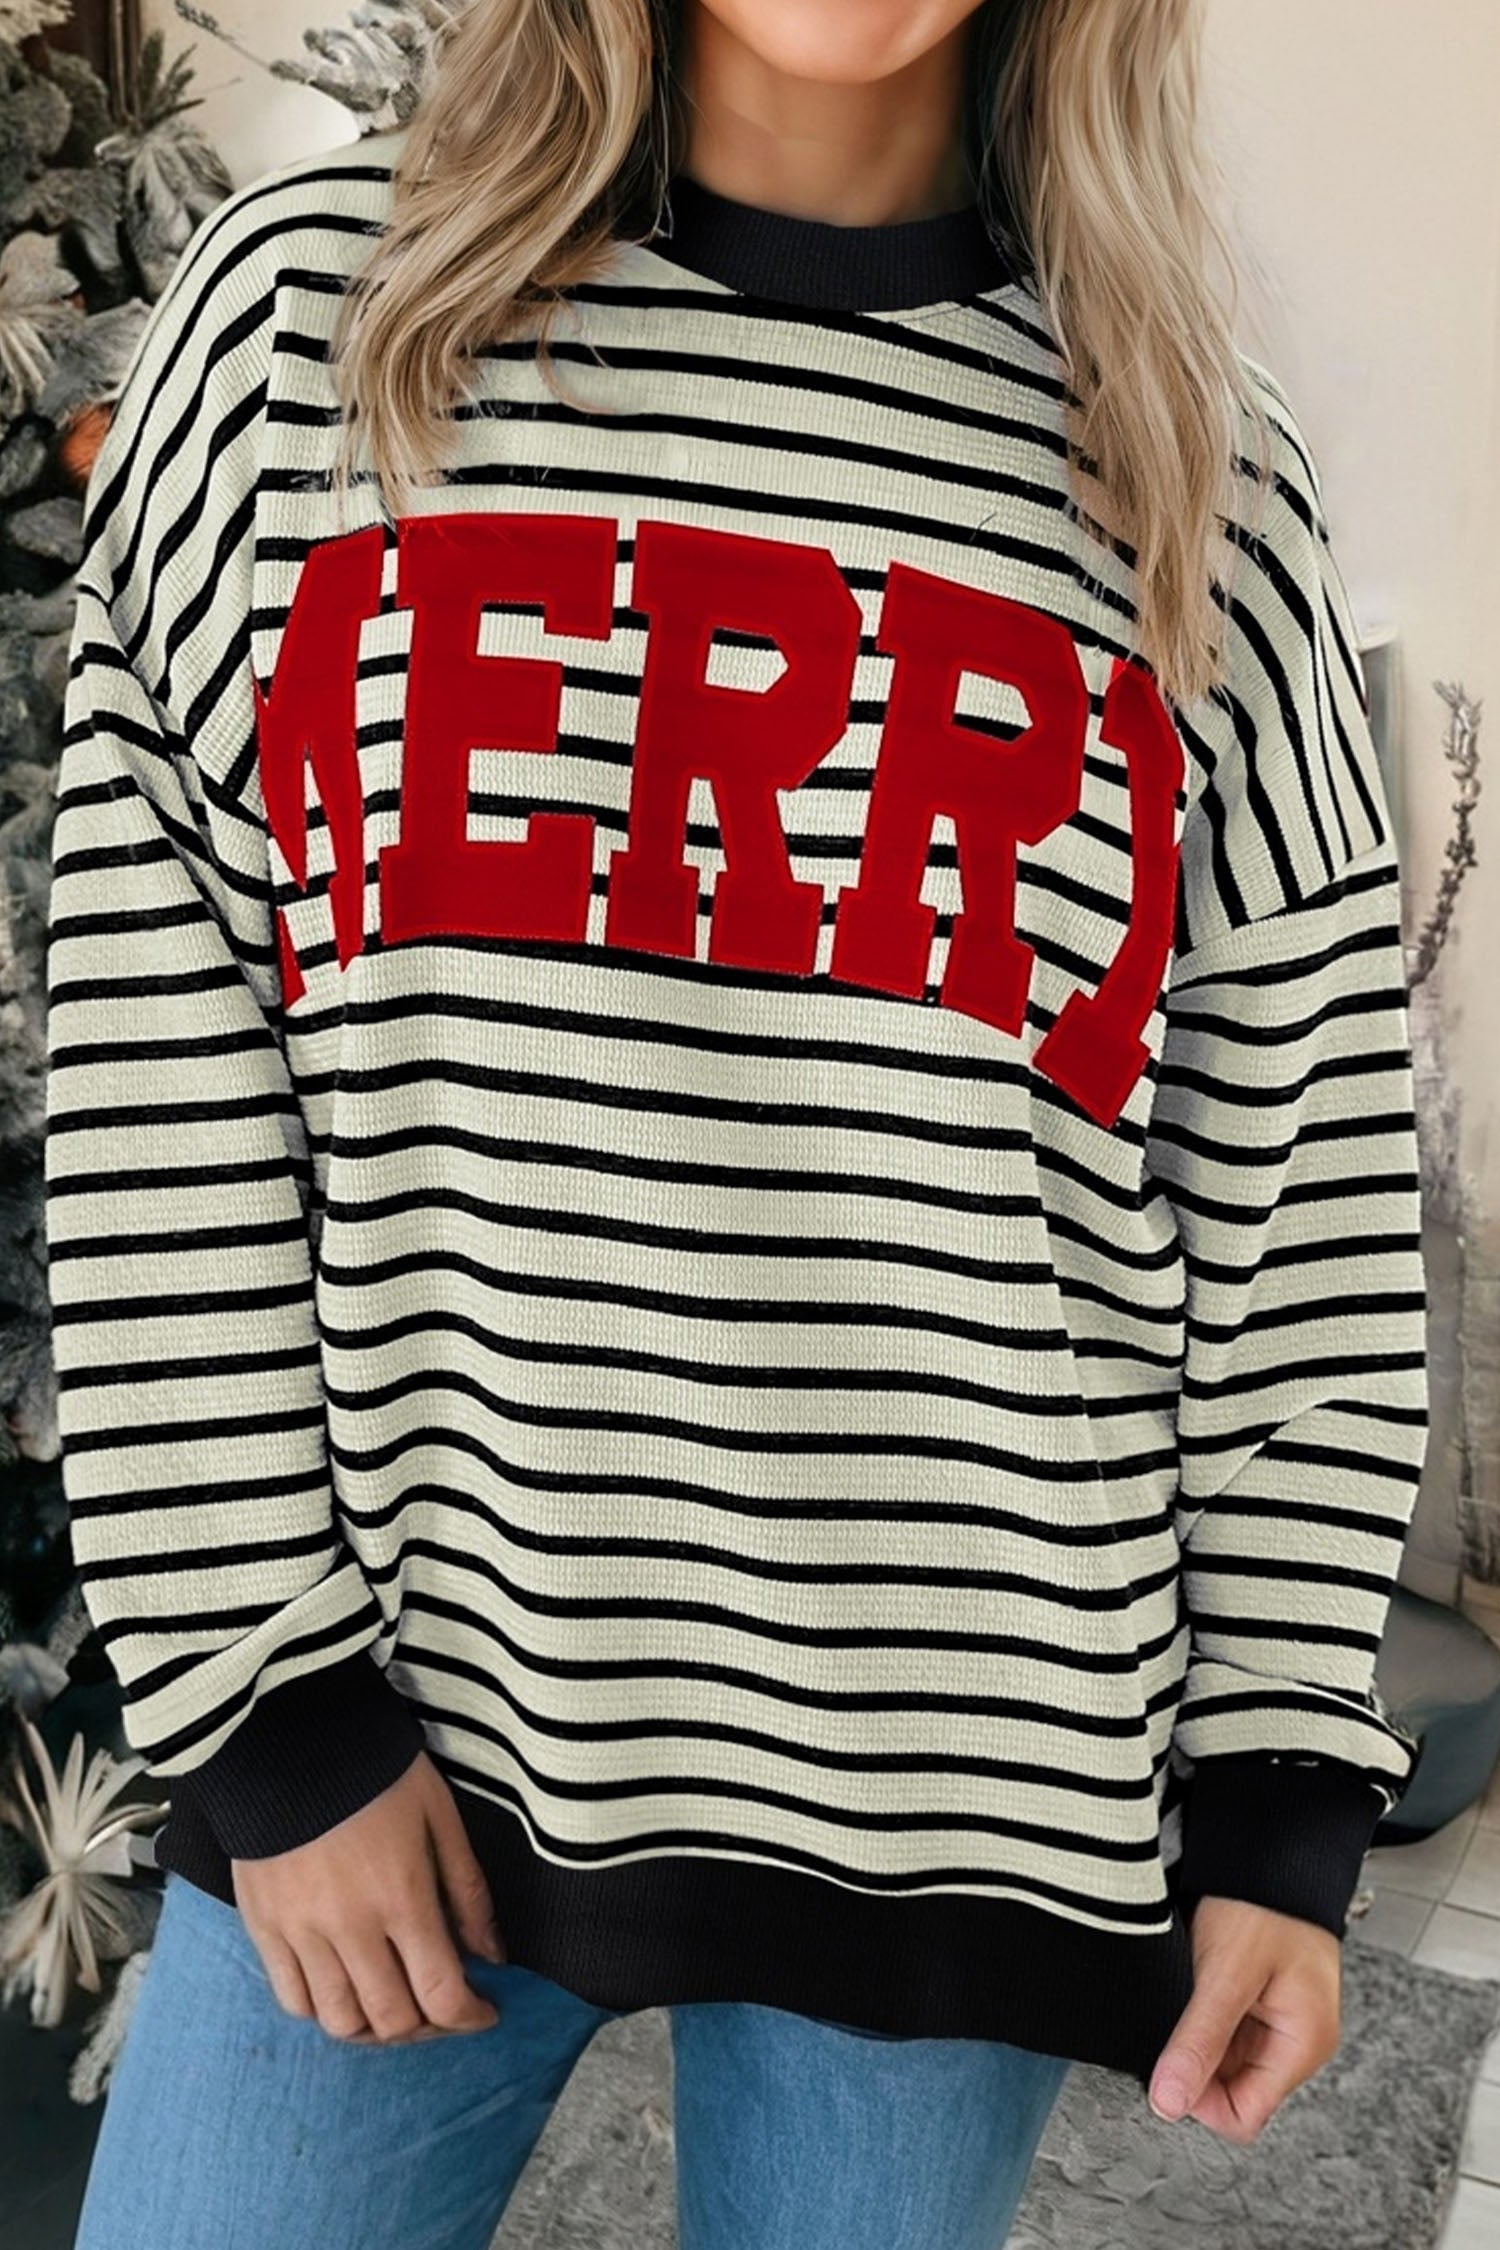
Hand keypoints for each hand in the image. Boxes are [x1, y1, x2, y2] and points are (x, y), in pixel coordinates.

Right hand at [231, 1749, 506, 2046]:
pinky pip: (293, 2000)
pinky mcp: (263, 1927)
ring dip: (375, 2028)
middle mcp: (350, 1927)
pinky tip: (345, 1989)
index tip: (484, 2013)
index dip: (470, 2017)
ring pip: (340, 2022)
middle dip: (428, 2027)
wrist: (290, 1738)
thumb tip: (492, 1953)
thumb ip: (467, 1890)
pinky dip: (323, 2011)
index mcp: (402, 1896)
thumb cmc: (375, 1770)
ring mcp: (301, 1932)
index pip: (441, 1993)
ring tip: (394, 2004)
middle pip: (392, 2020)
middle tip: (442, 2008)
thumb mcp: (440, 1815)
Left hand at [1147, 1893, 1340, 2140]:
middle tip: (1171, 2022)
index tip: (1167, 2067)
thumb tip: (1169, 2102)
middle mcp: (1296, 2041)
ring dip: (1197, 2039)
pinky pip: (1225, 2031)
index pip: (1245, 2115)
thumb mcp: (1227, 1973)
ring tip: (1183, 1996)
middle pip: (1233, 2090)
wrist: (1273, 1848)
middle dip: (1197, 2066)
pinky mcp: (1261, 2001)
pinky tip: (1191, 1987)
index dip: (1200, 2101)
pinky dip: (1201, 2018)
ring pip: (1225, 2062)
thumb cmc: (1264, 1901)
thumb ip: (1199, 2040)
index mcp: (1303, 2044)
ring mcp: (1278, 2021)